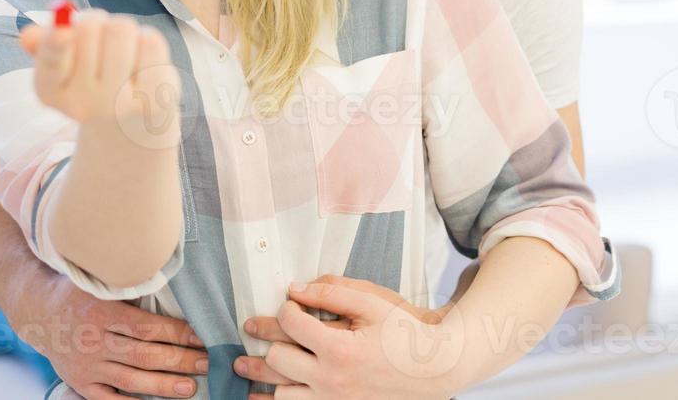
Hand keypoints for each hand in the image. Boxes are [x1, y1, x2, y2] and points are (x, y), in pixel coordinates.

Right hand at [12, 273, 208, 398]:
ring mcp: (87, 366)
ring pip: (131, 380)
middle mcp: (94, 341)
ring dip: (164, 385)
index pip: (147, 328)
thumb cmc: (76, 289)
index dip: (177, 333)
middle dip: (180, 360)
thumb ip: (128, 280)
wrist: (37, 310)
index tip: (202, 336)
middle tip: (207, 362)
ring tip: (191, 387)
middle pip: (144, 356)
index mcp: (101, 312)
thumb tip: (166, 270)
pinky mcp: (81, 383)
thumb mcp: (98, 277)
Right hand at [21, 8, 178, 130]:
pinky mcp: (154, 100)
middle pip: (89, 29)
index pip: (50, 67)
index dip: (56, 45)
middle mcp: (84, 105)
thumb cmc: (92, 75)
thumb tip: (28, 36)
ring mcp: (120, 105)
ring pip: (121, 30)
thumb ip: (45, 44)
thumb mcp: (65, 61)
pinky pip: (150, 42)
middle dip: (95, 20)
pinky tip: (143, 60)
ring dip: (123, 27)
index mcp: (52, 93)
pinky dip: (147, 39)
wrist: (131, 118)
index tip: (62, 31)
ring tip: (122, 47)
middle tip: (99, 32)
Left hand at [238, 279, 468, 399]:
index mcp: (339, 349)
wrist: (433, 369)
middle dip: (262, 340)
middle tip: (249, 327)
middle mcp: (332, 380)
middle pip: (278, 360)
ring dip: (262, 376)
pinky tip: (262, 394)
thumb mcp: (370, 303)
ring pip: (282, 392)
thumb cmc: (403, 332)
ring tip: (243, 365)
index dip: (284, 308)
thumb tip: (294, 288)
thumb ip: (331, 293)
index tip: (288, 303)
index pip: (292, 324)